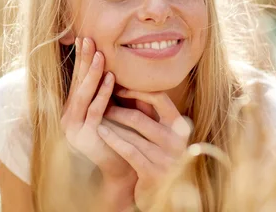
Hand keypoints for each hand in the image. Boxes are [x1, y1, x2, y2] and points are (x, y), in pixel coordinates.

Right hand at [60, 38, 136, 205]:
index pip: (76, 79)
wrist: (120, 169)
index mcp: (73, 109)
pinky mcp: (85, 136)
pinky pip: (95, 110)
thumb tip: (114, 65)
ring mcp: (74, 127)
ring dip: (92, 73)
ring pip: (83, 95)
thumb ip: (109, 92)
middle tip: (88, 38)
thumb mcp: (111, 109)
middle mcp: (68, 116)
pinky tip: (110, 78)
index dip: (80, 59)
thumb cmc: (118, 137)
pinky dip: (103, 93)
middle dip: (83, 60)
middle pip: (77, 83)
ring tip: (100, 54)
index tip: (84, 38)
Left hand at [98, 89, 192, 210]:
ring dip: (111, 123)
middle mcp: (177, 141)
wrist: (163, 193)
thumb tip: (129, 81)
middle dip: (116, 109)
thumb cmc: (158, 155)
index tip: (117, 86)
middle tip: (100, 103)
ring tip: (96, 115)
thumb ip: (151, 111)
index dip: (137, 90)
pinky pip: (129, 151)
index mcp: (180, 126)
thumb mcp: (160, 132)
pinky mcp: (153, 173)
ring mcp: (166, 158)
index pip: (159, 98)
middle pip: (140, 117)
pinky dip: (113, 138)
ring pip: (131, 134)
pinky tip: (101, 130)